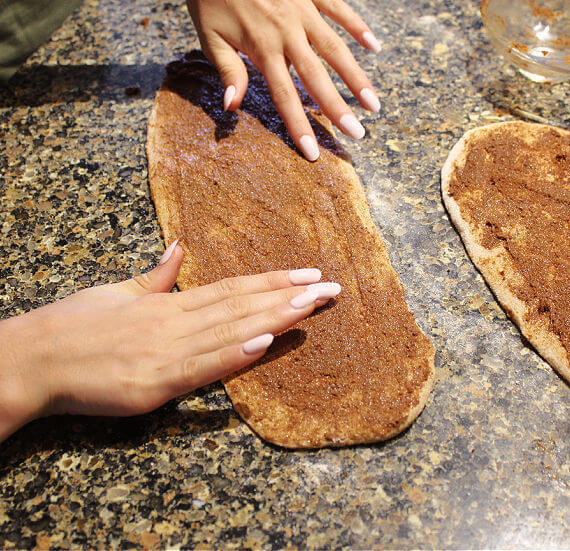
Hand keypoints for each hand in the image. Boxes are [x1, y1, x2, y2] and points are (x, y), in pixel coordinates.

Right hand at [0, 241, 340, 441]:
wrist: (30, 360)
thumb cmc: (71, 326)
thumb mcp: (117, 293)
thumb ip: (156, 277)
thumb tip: (180, 249)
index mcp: (167, 303)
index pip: (231, 288)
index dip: (271, 281)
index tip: (306, 274)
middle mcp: (173, 323)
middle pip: (241, 306)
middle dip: (289, 296)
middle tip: (330, 288)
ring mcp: (166, 354)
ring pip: (230, 330)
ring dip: (275, 318)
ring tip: (312, 306)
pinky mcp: (153, 385)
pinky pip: (202, 368)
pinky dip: (235, 354)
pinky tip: (265, 340)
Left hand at [186, 0, 381, 160]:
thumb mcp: (209, 34)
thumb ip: (227, 69)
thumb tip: (232, 107)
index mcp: (262, 48)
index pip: (284, 96)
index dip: (300, 127)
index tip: (314, 152)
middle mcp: (287, 32)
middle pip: (317, 78)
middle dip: (338, 109)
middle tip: (358, 135)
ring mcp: (303, 10)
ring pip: (336, 49)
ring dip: (356, 78)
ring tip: (373, 104)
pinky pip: (340, 9)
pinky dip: (358, 27)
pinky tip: (374, 46)